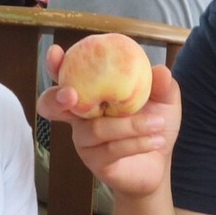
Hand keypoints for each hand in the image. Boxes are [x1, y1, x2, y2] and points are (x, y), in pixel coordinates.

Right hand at [36, 45, 178, 198]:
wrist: (160, 162)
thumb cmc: (155, 124)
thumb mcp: (164, 101)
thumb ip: (162, 85)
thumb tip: (160, 70)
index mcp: (91, 93)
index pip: (66, 76)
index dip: (55, 65)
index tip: (56, 53)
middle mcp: (80, 116)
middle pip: (51, 106)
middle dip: (56, 98)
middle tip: (71, 95)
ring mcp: (84, 140)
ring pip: (95, 129)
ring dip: (130, 125)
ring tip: (158, 123)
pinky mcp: (95, 161)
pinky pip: (111, 149)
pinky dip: (136, 142)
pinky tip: (156, 140)